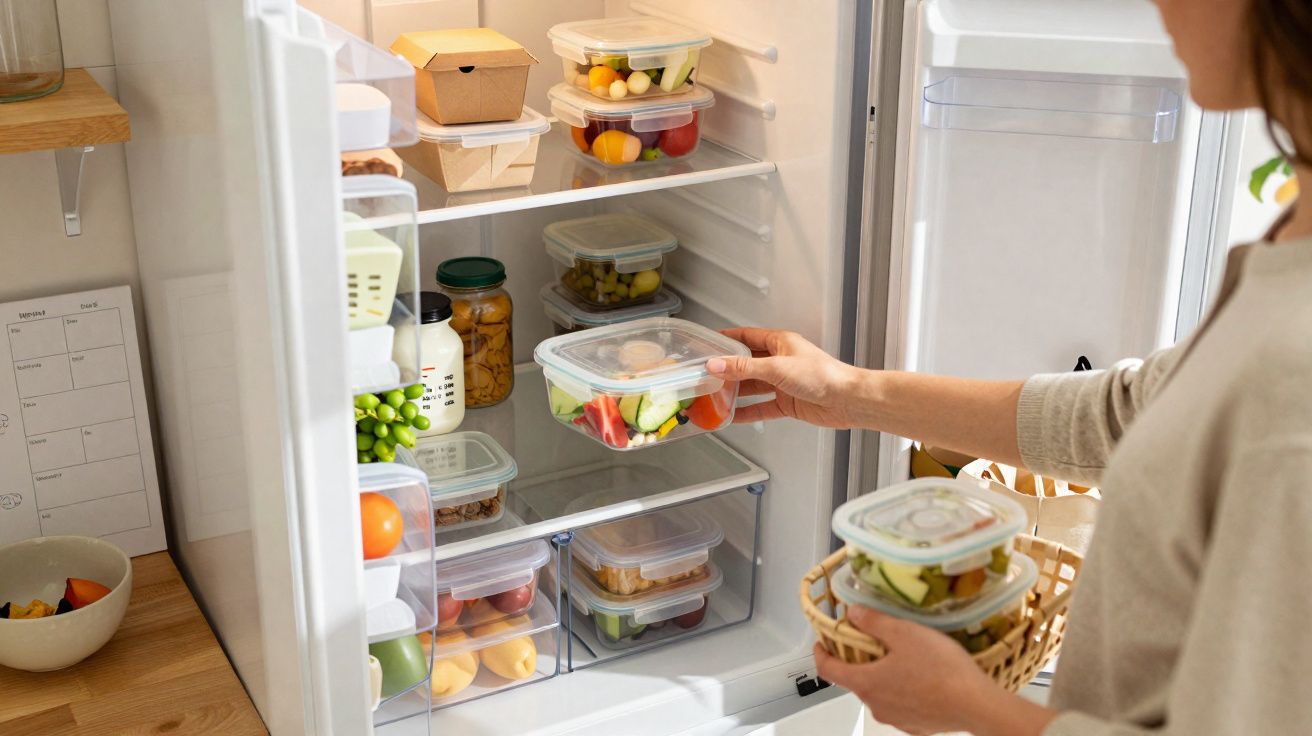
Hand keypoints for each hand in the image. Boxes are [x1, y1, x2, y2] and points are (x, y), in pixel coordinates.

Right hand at [707, 328, 861, 427]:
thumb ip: (744, 368)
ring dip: (735, 392)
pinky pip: (761, 407)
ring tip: (714, 396)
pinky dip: (747, 412)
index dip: (728, 339)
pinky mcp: (787, 402)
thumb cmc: (824, 375)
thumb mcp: (777, 368)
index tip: (709, 342)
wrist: (847, 400)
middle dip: (727, 370)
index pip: (747, 337)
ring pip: (752, 386)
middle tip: (706, 375)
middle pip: (747, 364)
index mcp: (780, 343)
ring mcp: (783, 383)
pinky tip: (733, 415)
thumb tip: (718, 365)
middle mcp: (781, 361)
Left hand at [813, 606, 1055, 735]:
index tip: (821, 642)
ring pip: (880, 693)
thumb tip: (852, 614)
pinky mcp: (916, 726)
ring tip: (904, 656)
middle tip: (873, 640)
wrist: (976, 705)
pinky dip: (904, 690)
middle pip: (856, 680)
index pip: (827, 670)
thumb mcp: (903, 632)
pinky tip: (923, 679)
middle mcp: (875, 706)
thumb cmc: (939, 667)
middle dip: (860, 660)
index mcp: (865, 682)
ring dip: (884, 675)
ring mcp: (895, 719)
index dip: (820, 653)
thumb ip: (873, 621)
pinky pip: (901, 705)